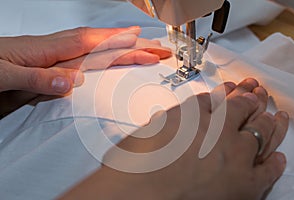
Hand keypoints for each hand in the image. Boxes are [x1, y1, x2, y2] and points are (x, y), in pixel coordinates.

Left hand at [0, 26, 170, 94]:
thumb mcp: (4, 76)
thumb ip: (37, 78)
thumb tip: (71, 80)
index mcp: (46, 51)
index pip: (89, 44)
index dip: (115, 42)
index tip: (139, 42)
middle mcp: (55, 48)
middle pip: (99, 42)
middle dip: (129, 43)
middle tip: (154, 47)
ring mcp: (54, 51)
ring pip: (94, 44)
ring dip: (120, 43)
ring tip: (140, 42)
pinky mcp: (51, 58)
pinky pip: (84, 50)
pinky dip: (101, 48)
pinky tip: (108, 50)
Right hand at [59, 78, 288, 199]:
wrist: (137, 198)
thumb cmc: (133, 169)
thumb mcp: (148, 133)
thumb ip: (171, 120)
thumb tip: (181, 116)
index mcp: (191, 115)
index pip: (215, 98)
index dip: (226, 92)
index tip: (232, 88)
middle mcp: (215, 130)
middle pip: (241, 108)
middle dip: (250, 98)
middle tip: (258, 92)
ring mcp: (233, 155)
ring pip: (260, 130)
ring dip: (269, 120)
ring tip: (277, 115)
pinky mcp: (244, 185)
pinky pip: (267, 168)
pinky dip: (273, 161)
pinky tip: (278, 157)